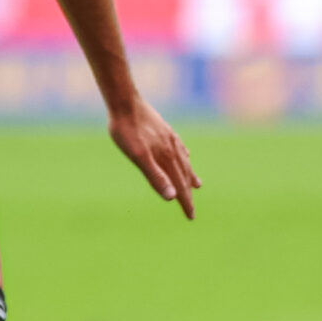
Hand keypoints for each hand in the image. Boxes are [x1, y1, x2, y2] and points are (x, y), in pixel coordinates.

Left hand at [109, 94, 199, 218]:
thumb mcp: (137, 157)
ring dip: (190, 175)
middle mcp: (172, 150)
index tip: (190, 217)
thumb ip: (155, 176)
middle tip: (191, 208)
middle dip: (187, 194)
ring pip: (184, 162)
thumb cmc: (127, 131)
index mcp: (166, 160)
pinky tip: (185, 156)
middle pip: (183, 176)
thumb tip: (172, 197)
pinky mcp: (165, 131)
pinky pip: (179, 148)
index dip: (184, 202)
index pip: (179, 187)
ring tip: (196, 185)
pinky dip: (184, 157)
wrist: (125, 103)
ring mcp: (169, 140)